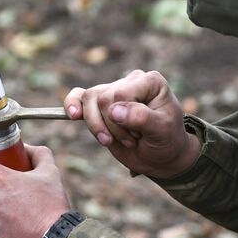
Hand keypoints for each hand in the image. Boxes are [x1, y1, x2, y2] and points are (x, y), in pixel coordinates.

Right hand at [65, 69, 200, 177]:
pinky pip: (79, 96)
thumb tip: (113, 111)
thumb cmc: (166, 140)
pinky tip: (72, 114)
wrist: (161, 156)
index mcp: (149, 81)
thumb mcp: (162, 131)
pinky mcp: (99, 105)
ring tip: (112, 140)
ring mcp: (113, 91)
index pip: (121, 94)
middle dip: (112, 126)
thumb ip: (141, 117)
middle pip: (102, 98)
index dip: (124, 120)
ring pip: (88, 99)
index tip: (141, 135)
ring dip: (97, 126)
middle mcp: (130, 81)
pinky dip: (71, 104)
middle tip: (131, 139)